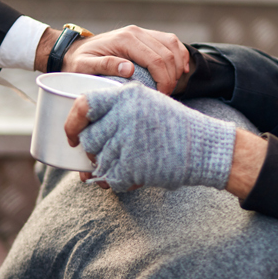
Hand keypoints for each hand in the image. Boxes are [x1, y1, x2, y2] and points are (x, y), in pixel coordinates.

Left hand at [62, 82, 237, 191]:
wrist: (206, 147)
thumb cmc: (174, 127)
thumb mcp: (147, 104)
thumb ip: (116, 112)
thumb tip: (80, 137)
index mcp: (126, 95)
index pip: (83, 104)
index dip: (72, 123)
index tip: (73, 137)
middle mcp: (124, 114)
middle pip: (89, 139)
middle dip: (95, 152)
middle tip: (112, 156)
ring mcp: (128, 140)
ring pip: (99, 161)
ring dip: (110, 169)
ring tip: (131, 166)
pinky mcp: (134, 164)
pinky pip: (112, 179)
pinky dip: (120, 183)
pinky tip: (135, 177)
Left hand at [63, 26, 191, 95]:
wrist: (74, 50)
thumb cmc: (78, 62)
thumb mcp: (84, 67)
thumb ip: (105, 66)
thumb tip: (129, 69)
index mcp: (124, 40)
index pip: (155, 59)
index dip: (163, 79)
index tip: (161, 95)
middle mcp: (136, 32)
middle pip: (167, 54)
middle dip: (171, 77)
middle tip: (166, 95)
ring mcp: (141, 32)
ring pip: (172, 45)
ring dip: (177, 66)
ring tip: (172, 85)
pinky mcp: (145, 35)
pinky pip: (170, 41)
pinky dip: (179, 55)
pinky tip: (180, 70)